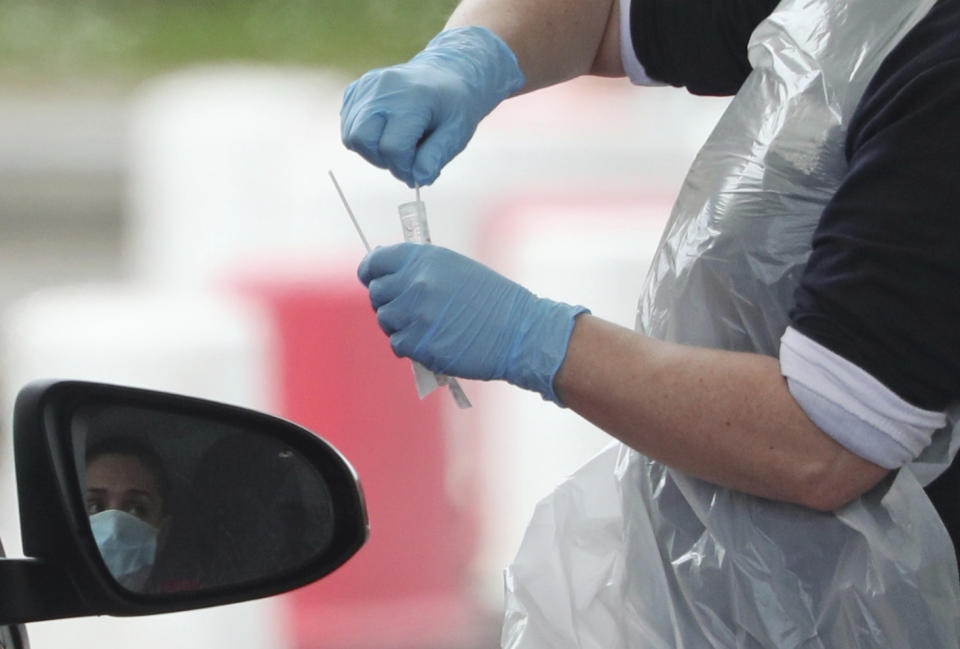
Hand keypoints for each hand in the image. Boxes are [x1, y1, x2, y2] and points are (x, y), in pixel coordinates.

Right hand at [340, 26, 524, 186]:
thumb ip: (437, 156)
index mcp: (411, 98)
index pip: (392, 147)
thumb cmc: (454, 106)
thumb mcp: (456, 132)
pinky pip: (349, 125)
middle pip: (362, 140)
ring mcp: (366, 86)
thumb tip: (419, 179)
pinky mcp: (356, 89)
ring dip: (372, 151)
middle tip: (405, 157)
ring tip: (397, 143)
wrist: (446, 74)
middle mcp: (383, 88)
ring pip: (351, 136)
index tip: (418, 168)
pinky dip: (365, 137)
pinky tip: (387, 131)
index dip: (404, 167)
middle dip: (382, 160)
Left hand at [358, 243, 587, 403]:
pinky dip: (409, 346)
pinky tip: (430, 342)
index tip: (373, 279)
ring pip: (385, 321)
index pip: (376, 262)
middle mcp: (416, 283)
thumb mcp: (456, 269)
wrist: (519, 332)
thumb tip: (386, 274)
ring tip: (424, 326)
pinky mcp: (420, 344)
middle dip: (387, 301)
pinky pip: (398, 344)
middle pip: (376, 294)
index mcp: (425, 259)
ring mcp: (416, 315)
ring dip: (398, 325)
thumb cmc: (492, 301)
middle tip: (407, 309)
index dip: (371, 272)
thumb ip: (421, 269)